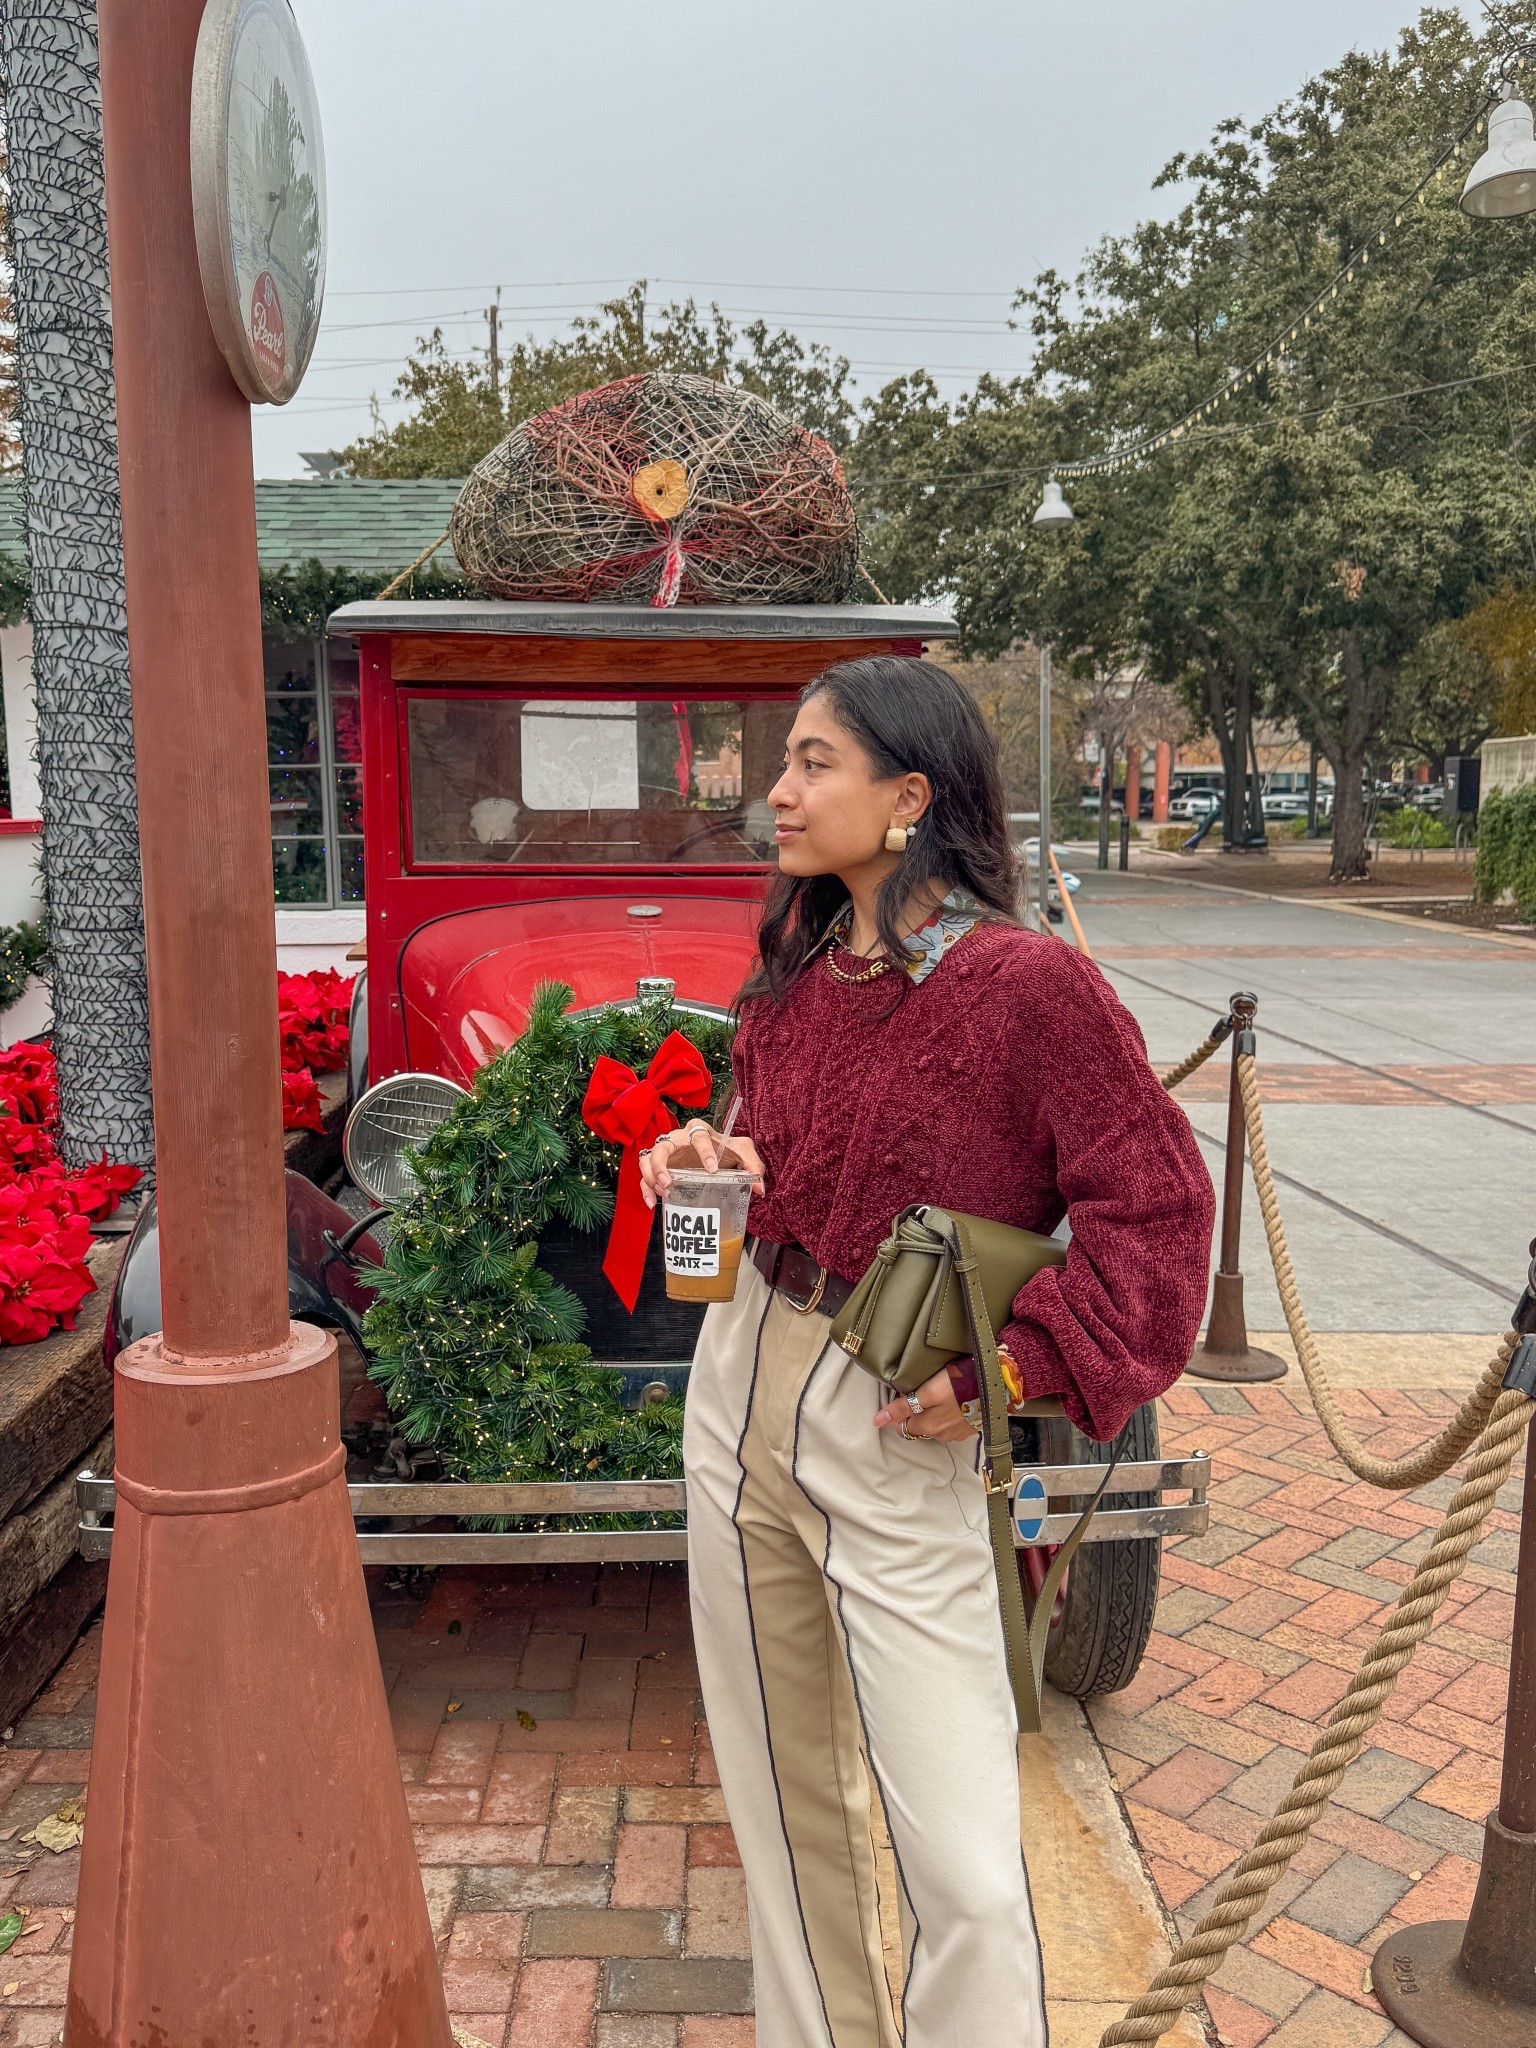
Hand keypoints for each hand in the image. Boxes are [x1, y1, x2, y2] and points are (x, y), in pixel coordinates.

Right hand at [639, 1123, 766, 1208]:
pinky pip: (644, 1176)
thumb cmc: (725, 1151)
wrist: (715, 1157)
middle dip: (662, 1164)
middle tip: (670, 1182)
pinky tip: (653, 1204)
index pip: (698, 1135)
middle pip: (662, 1145)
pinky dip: (645, 1190)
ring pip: (648, 1159)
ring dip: (651, 1176)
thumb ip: (753, 1165)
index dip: (704, 1150)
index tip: (712, 1169)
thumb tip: (759, 1188)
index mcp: (699, 1132)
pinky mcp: (659, 1168)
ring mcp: (666, 1153)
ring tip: (663, 1191)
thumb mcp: (742, 1153)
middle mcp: (678, 1139)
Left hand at [873, 1366, 977, 1443]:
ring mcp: (957, 1433)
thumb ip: (903, 1408)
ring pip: (935, 1426)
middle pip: (918, 1427)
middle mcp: (941, 1435)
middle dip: (915, 1413)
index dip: (899, 1411)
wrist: (998, 1385)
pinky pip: (951, 1424)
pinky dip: (948, 1414)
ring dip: (933, 1414)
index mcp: (928, 1427)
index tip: (904, 1394)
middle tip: (920, 1391)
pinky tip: (954, 1400)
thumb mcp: (928, 1391)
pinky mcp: (970, 1427)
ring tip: (938, 1394)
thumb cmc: (961, 1384)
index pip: (901, 1427)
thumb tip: (878, 1421)